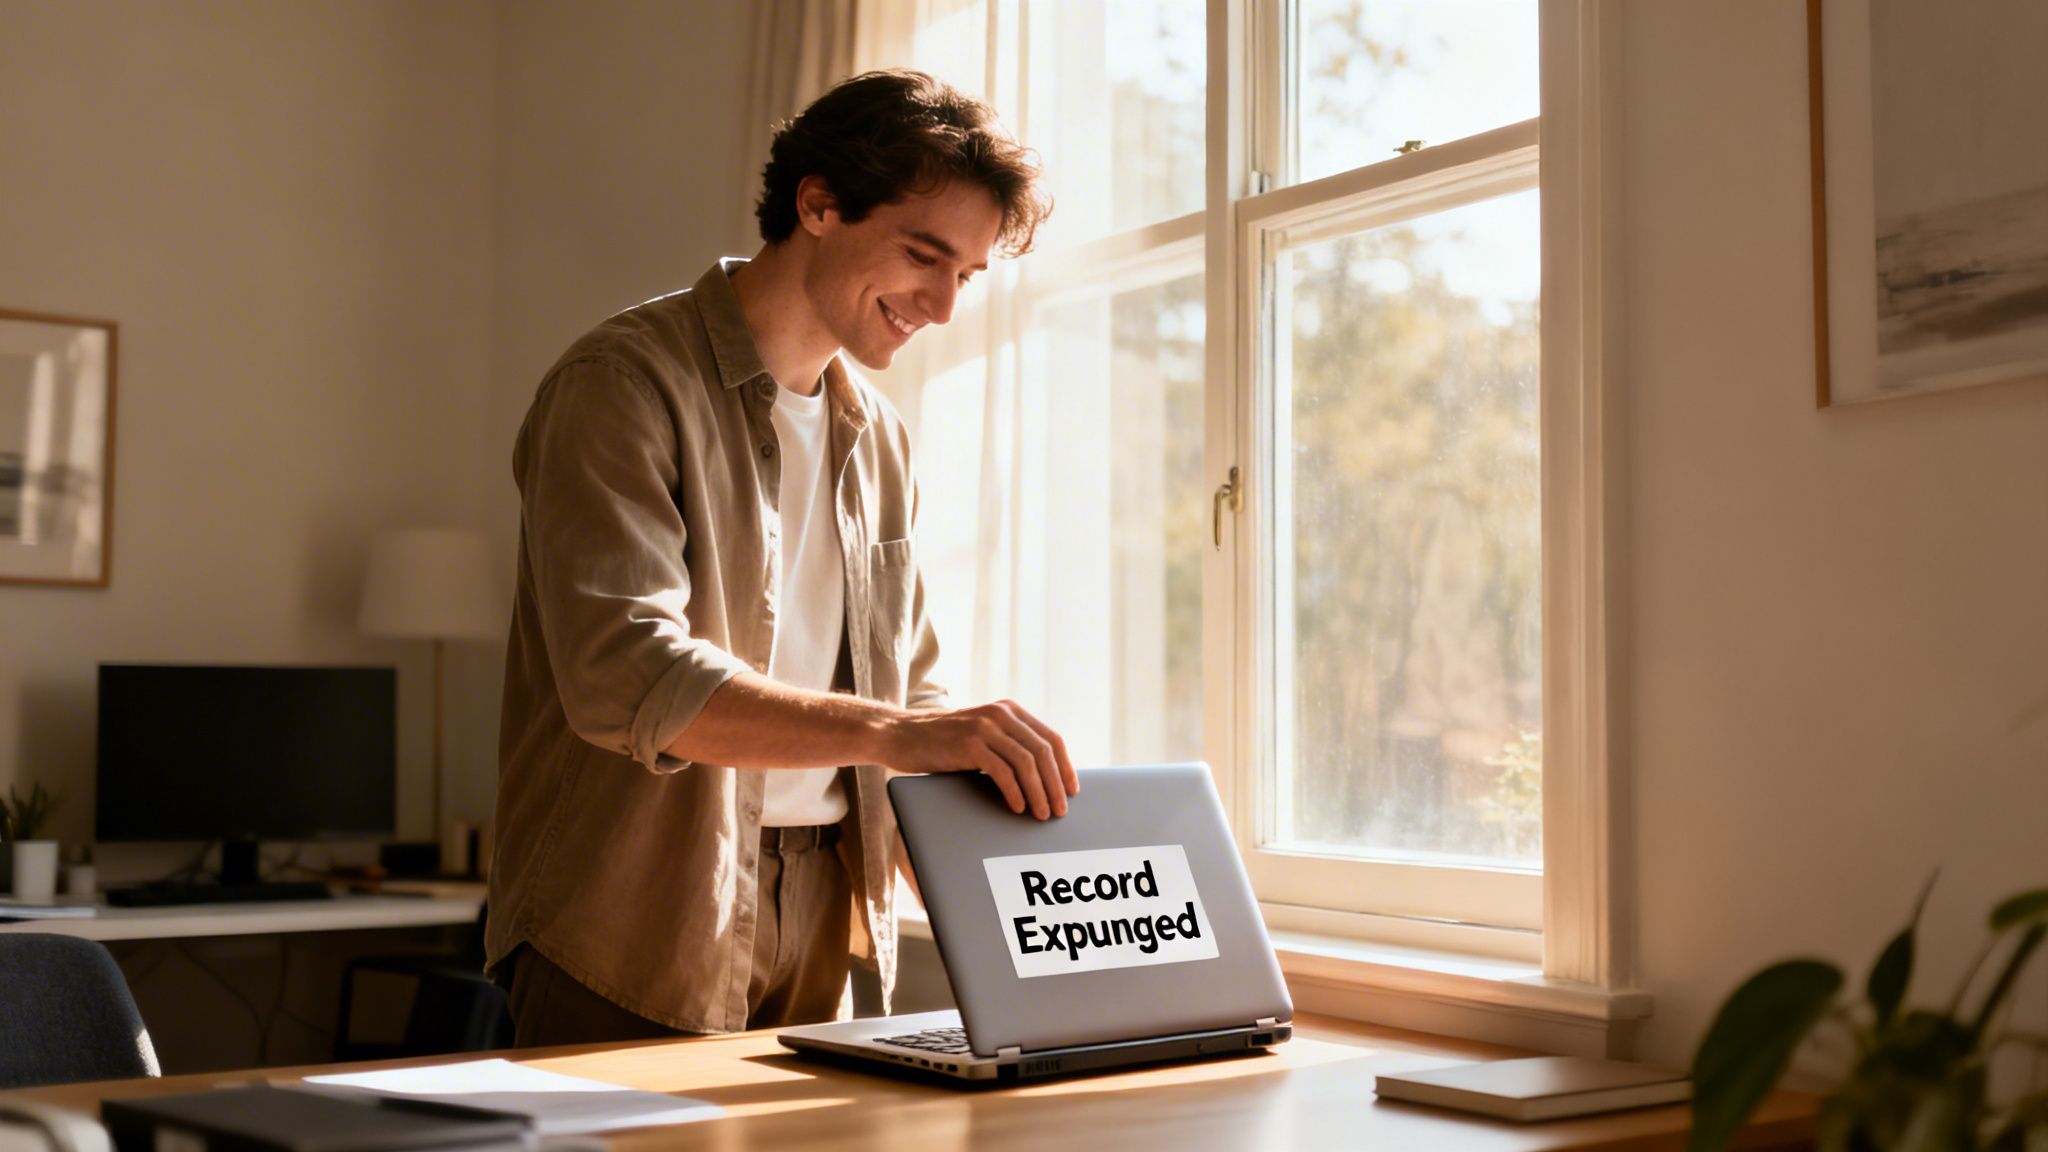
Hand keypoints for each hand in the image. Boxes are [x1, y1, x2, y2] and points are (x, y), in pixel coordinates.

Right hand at [881, 700, 1077, 818]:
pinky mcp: (969, 743)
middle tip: (1060, 811)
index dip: (1065, 767)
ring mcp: (984, 727)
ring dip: (1039, 793)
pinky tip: (1017, 807)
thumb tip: (1042, 780)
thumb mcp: (981, 737)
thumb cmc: (941, 744)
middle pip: (1043, 752)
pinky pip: (1002, 771)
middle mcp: (1001, 714)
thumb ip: (1007, 746)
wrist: (900, 735)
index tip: (1071, 792)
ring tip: (1041, 815)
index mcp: (1009, 710)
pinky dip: (1014, 792)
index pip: (1051, 738)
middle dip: (1056, 785)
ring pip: (1027, 762)